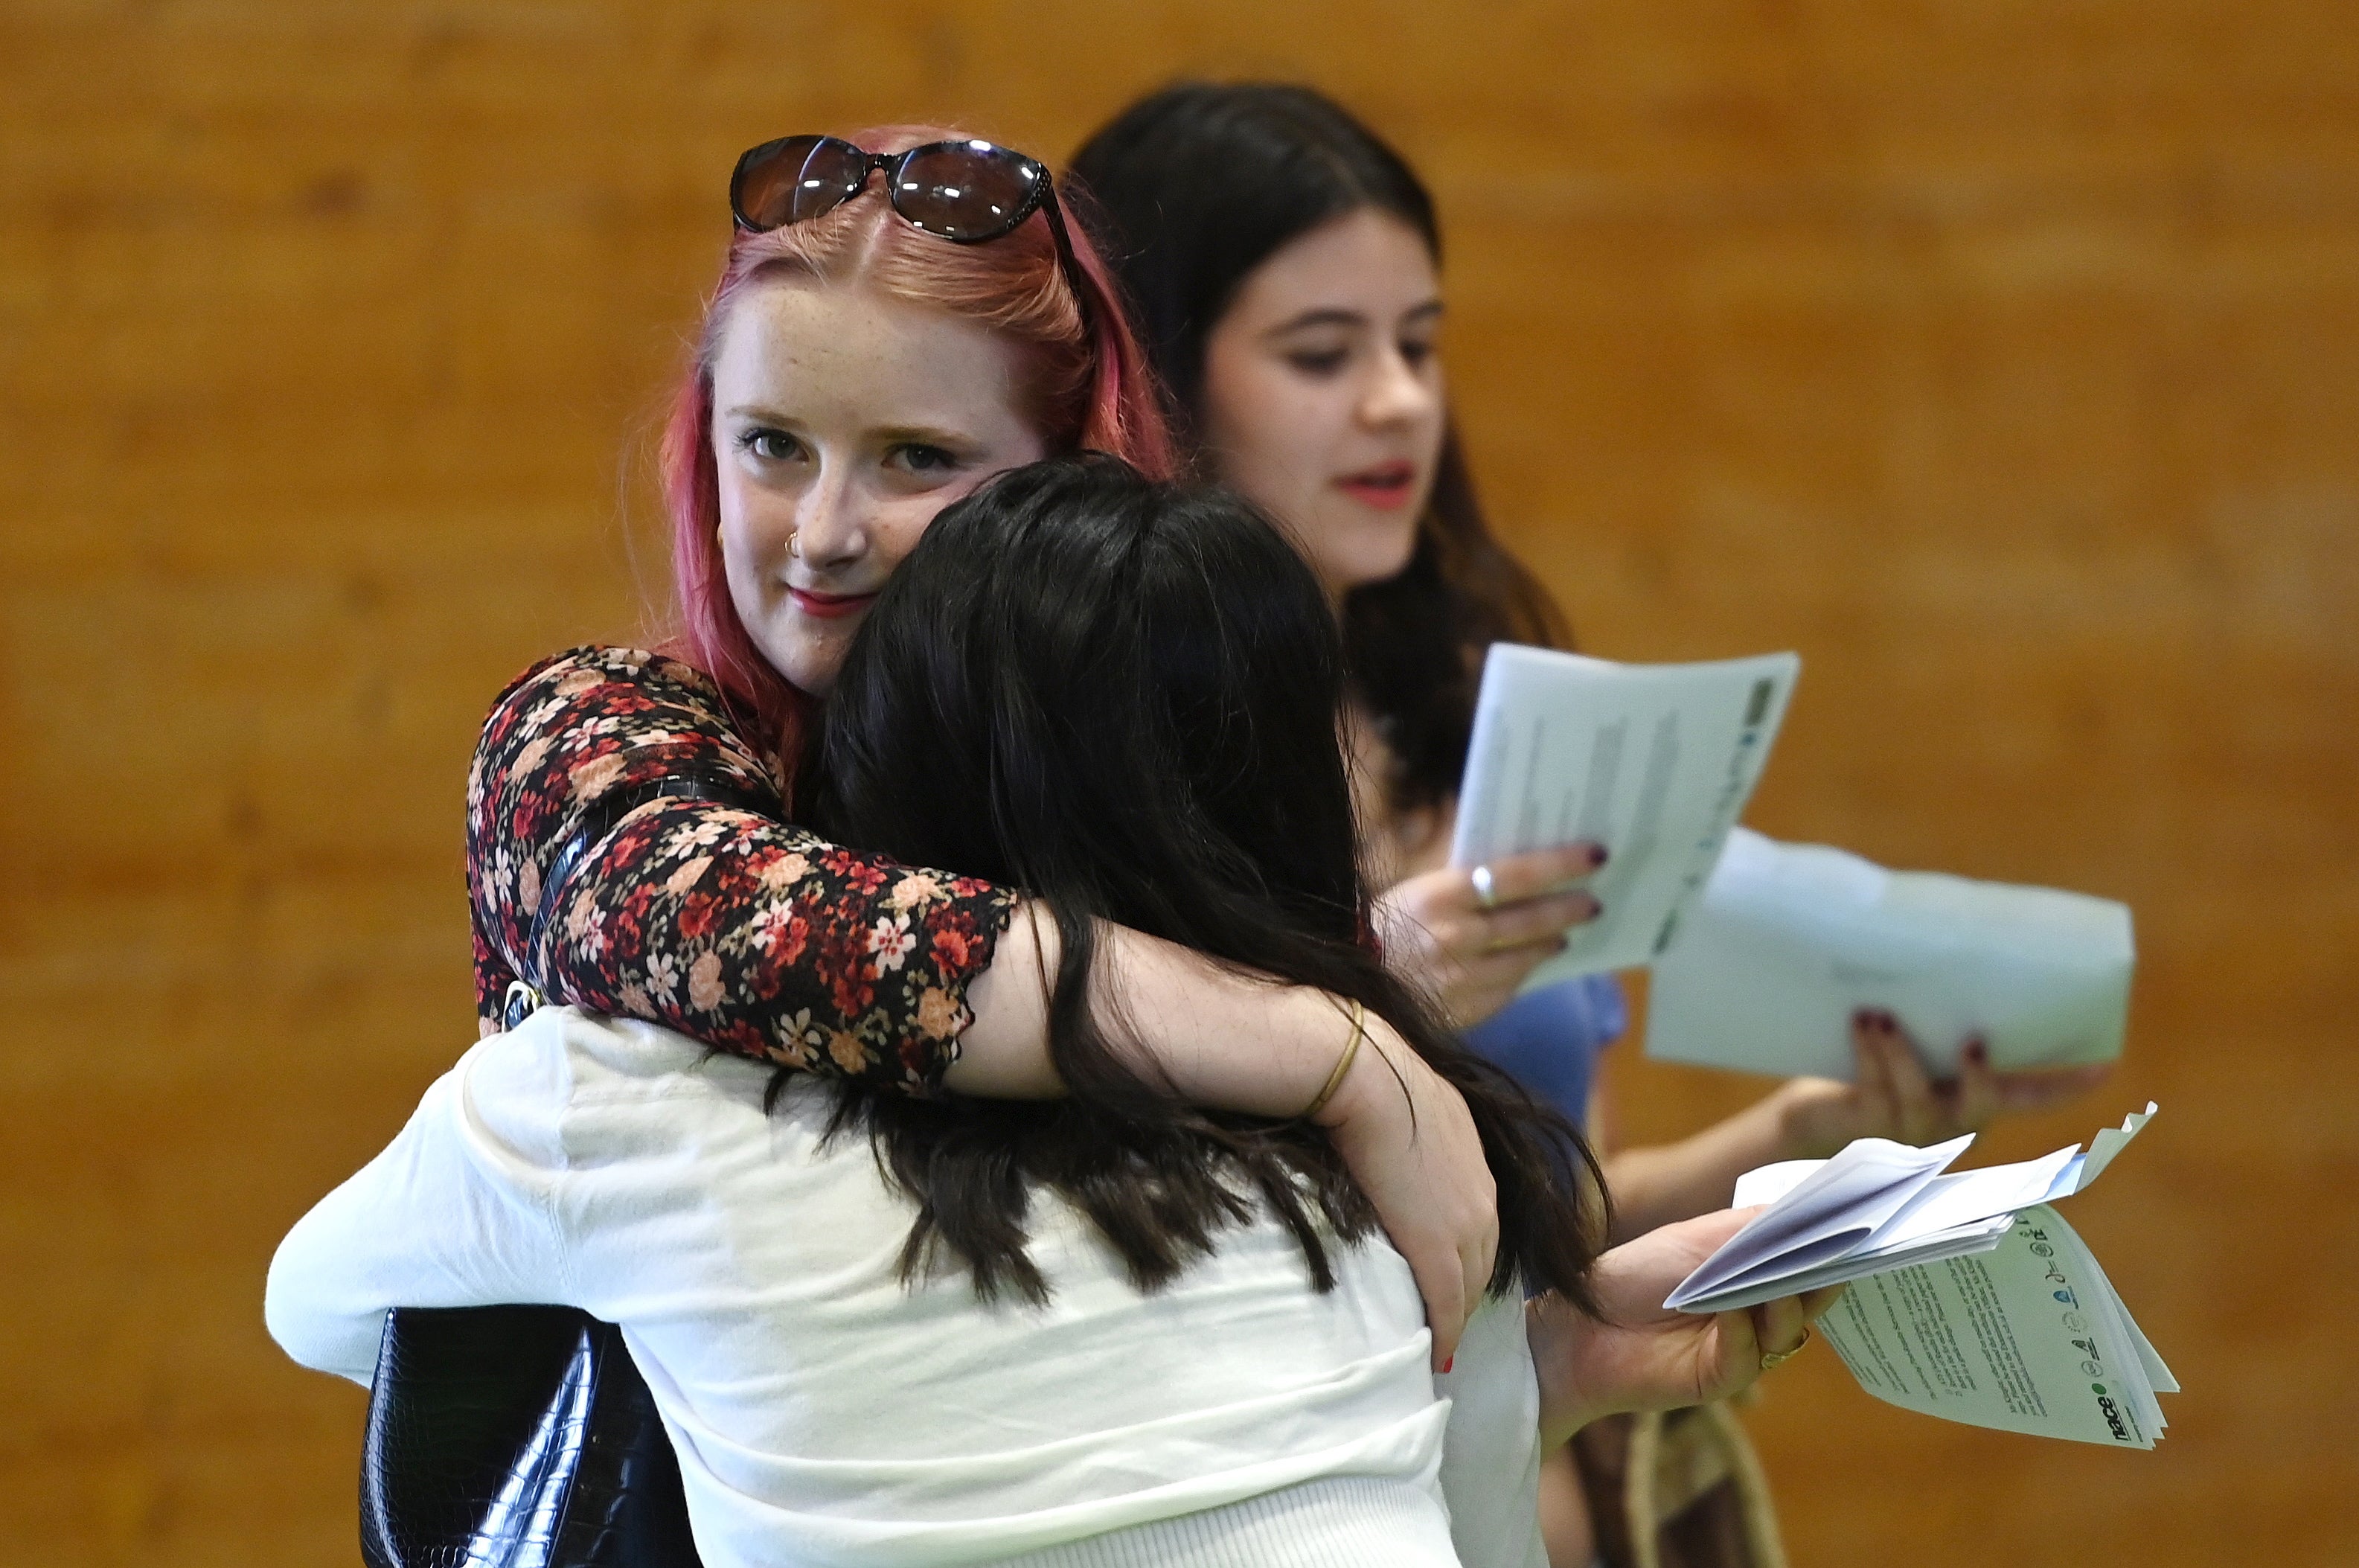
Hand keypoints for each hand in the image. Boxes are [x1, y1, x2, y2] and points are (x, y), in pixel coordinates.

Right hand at [1315, 1015, 1499, 1372]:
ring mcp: (1464, 1221)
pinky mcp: (1437, 1246)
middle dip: (1467, 1291)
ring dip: (1456, 1313)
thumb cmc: (1365, 1072)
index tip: (1448, 1277)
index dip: (1463, 1253)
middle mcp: (1481, 1193)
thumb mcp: (1402, 1094)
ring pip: (1470, 1285)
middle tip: (1445, 1318)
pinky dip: (1445, 1329)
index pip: (1477, 1221)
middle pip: (1483, 1259)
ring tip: (1438, 1339)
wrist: (1365, 1074)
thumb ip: (1402, 1119)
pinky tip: (1437, 1352)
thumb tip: (1369, 1127)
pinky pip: (1448, 1302)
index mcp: (1471, 1154)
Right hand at [1373, 843, 1606, 1027]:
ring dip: (1551, 942)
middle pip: (1531, 920)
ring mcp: (1462, 978)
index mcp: (1441, 894)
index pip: (1517, 875)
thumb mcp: (1419, 889)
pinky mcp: (1465, 1010)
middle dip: (1569, 909)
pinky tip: (1528, 962)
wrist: (1345, 985)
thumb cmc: (1383, 925)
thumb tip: (1523, 868)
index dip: (1561, 864)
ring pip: (1525, 958)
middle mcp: (1456, 936)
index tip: (1595, 855)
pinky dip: (1522, 972)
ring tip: (1564, 934)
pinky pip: (1508, 988)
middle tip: (1593, 902)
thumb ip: (1465, 880)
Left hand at [1529, 1208, 1843, 1444]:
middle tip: (1838, 1260)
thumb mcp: (1698, 1238)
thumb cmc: (1637, 1274)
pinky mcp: (1719, 1377)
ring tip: (1780, 1289)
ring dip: (1786, 1308)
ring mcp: (1742, 1347)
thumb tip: (1810, 1209)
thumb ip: (1753, 1227)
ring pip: (1786, 1331)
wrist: (1582, 1321)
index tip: (1859, 1229)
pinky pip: (1746, 1356)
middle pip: (1807, 1298)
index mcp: (1754, 1274)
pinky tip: (1734, 1315)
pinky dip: (1743, 1332)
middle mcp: (1757, 1312)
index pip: (1807, 1262)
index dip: (1831, 1248)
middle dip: (1821, 1279)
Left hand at [1774, 1009, 2114, 1157]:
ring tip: (1880, 1015)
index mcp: (1973, 1101)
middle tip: (1974, 1042)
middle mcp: (1950, 1125)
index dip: (2067, 1087)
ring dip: (1899, 1053)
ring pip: (1917, 1098)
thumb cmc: (1870, 1064)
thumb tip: (1948, 938)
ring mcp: (1910, 1134)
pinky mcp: (1868, 1131)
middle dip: (1979, 1079)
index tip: (2106, 1068)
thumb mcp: (1913, 1036)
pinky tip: (1861, 1025)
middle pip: (1981, 1108)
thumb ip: (1937, 1011)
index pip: (2030, 1096)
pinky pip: (1876, 1094)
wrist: (1812, 1111)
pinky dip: (1869, 1056)